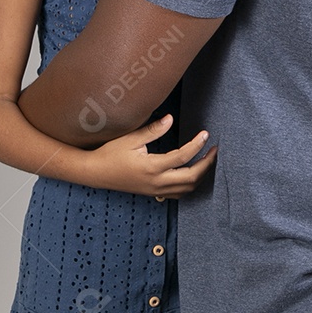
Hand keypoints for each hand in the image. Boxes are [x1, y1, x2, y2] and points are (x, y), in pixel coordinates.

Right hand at [85, 115, 216, 196]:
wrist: (96, 173)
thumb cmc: (111, 153)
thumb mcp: (130, 139)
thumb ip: (152, 130)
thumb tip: (170, 118)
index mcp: (152, 167)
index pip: (182, 157)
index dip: (197, 145)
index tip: (205, 134)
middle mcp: (157, 182)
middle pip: (191, 178)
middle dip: (207, 164)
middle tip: (215, 150)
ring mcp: (156, 190)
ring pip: (187, 189)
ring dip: (201, 175)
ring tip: (208, 160)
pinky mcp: (154, 193)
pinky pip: (179, 194)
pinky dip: (191, 185)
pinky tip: (195, 173)